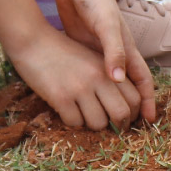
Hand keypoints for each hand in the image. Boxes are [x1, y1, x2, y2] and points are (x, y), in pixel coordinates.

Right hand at [6, 24, 149, 130]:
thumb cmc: (64, 53)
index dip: (134, 114)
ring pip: (99, 123)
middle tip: (111, 129)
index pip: (136, 98)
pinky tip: (67, 111)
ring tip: (85, 116)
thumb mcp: (94, 60)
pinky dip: (73, 122)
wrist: (34, 41)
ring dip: (93, 125)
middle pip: (122, 114)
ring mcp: (80, 88)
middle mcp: (100, 78)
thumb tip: (125, 108)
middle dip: (119, 126)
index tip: (126, 120)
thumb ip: (110, 79)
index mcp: (110, 68)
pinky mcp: (61, 97)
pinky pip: (75, 122)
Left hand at [52, 0, 155, 125]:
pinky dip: (92, 89)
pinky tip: (85, 99)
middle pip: (129, 86)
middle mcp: (116, 53)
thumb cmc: (95, 0)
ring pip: (110, 83)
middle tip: (128, 130)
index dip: (148, 101)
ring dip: (111, 101)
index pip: (142, 81)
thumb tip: (119, 80)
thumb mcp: (106, 25)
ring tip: (107, 120)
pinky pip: (91, 75)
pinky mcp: (83, 50)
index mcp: (128, 48)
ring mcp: (99, 53)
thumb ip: (113, 51)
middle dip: (132, 106)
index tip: (149, 123)